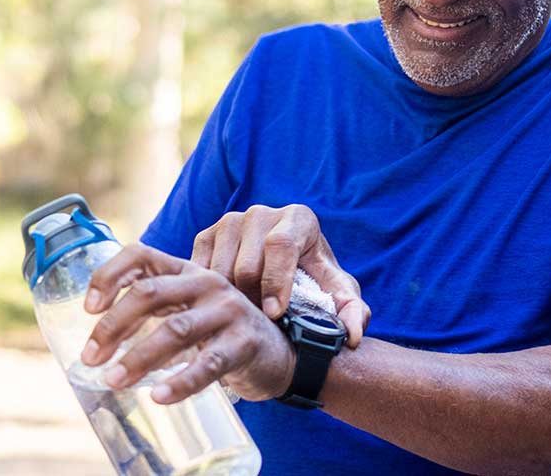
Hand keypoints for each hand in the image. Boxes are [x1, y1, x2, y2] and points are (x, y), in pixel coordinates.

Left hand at [80, 245, 295, 403]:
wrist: (280, 354)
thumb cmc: (221, 332)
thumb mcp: (189, 309)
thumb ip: (154, 310)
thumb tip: (98, 340)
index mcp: (187, 270)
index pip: (141, 255)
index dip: (109, 275)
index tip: (87, 308)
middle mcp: (207, 282)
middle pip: (150, 293)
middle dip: (112, 326)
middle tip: (91, 358)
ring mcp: (228, 311)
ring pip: (175, 330)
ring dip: (138, 358)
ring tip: (113, 381)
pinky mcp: (244, 344)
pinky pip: (208, 365)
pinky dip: (180, 382)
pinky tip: (159, 397)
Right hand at [192, 204, 369, 347]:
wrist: (285, 267)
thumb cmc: (314, 282)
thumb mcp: (338, 296)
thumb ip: (352, 313)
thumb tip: (352, 337)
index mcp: (298, 219)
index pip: (280, 245)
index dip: (276, 282)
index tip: (275, 314)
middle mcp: (262, 213)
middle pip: (246, 264)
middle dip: (253, 301)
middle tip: (260, 325)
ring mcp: (230, 221)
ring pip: (219, 271)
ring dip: (229, 302)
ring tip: (244, 320)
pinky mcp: (206, 234)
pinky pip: (198, 270)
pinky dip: (207, 294)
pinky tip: (222, 309)